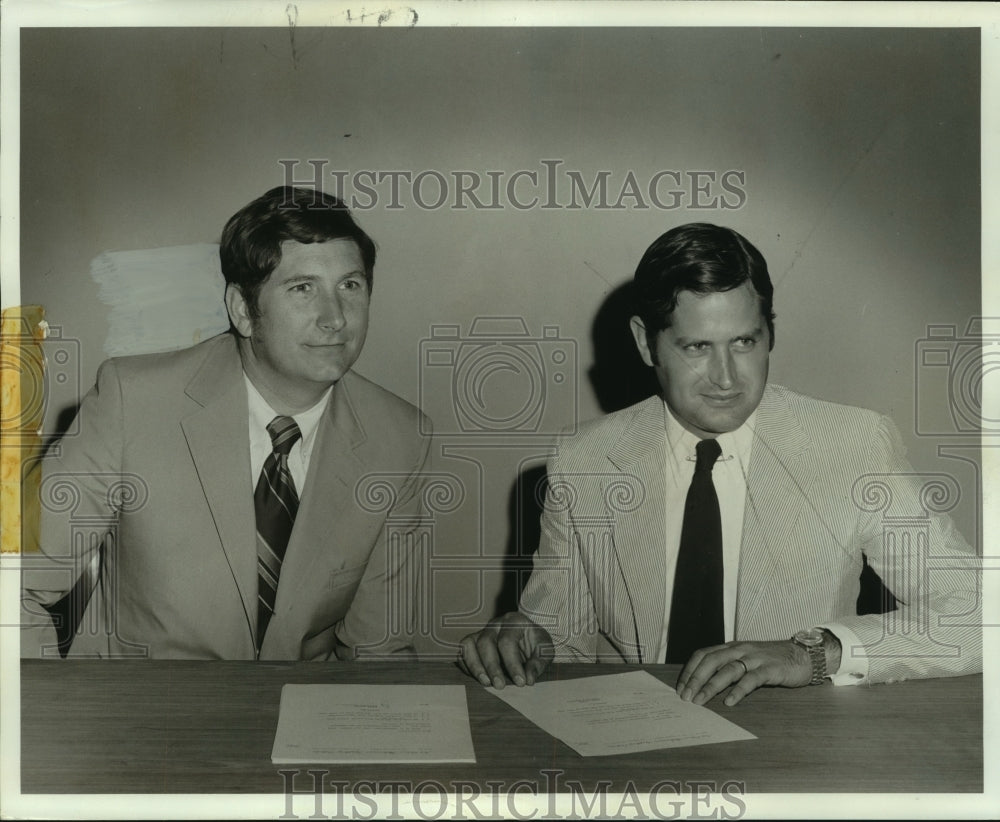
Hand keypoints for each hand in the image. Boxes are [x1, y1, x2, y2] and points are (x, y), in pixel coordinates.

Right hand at [457, 611, 553, 688]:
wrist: (528, 636)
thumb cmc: (536, 643)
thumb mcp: (545, 650)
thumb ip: (538, 663)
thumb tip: (528, 679)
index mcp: (514, 621)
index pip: (507, 641)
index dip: (512, 663)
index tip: (521, 683)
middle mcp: (496, 624)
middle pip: (485, 642)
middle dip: (492, 666)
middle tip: (499, 686)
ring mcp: (482, 631)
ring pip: (469, 644)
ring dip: (475, 665)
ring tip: (485, 683)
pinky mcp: (473, 641)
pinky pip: (462, 651)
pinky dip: (466, 665)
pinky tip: (478, 679)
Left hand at [676, 640, 811, 705]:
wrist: (802, 655)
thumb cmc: (770, 661)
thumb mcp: (745, 659)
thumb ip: (728, 667)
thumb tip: (703, 684)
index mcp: (731, 647)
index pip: (703, 654)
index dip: (689, 670)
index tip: (680, 688)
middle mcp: (740, 650)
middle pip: (711, 661)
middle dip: (695, 679)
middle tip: (685, 697)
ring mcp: (755, 658)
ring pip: (728, 669)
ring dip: (711, 685)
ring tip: (700, 700)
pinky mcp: (770, 669)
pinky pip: (751, 679)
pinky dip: (738, 691)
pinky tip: (730, 702)